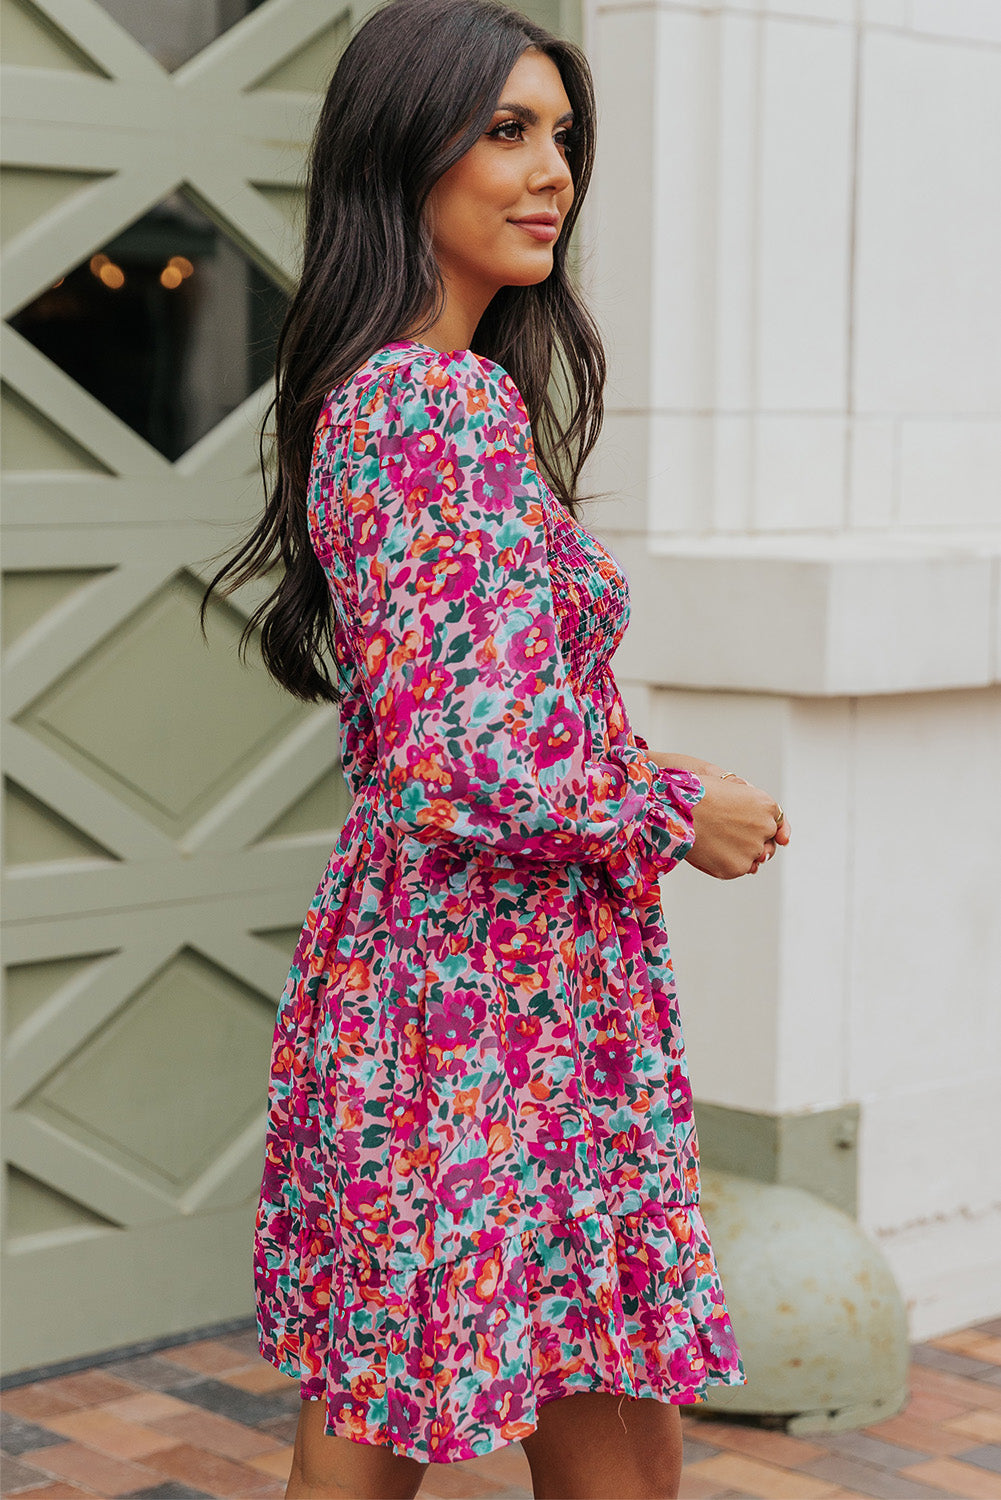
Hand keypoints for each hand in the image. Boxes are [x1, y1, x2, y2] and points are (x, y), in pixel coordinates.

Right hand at [648, 752, 789, 878]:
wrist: (675, 809)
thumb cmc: (695, 793)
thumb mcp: (727, 785)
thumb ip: (746, 800)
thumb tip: (760, 820)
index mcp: (766, 804)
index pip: (778, 822)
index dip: (773, 831)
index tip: (776, 839)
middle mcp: (765, 827)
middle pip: (767, 842)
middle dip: (754, 842)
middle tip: (732, 840)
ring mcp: (753, 849)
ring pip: (753, 857)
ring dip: (739, 854)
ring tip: (715, 843)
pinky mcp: (738, 867)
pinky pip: (737, 869)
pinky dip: (726, 864)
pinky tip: (709, 851)